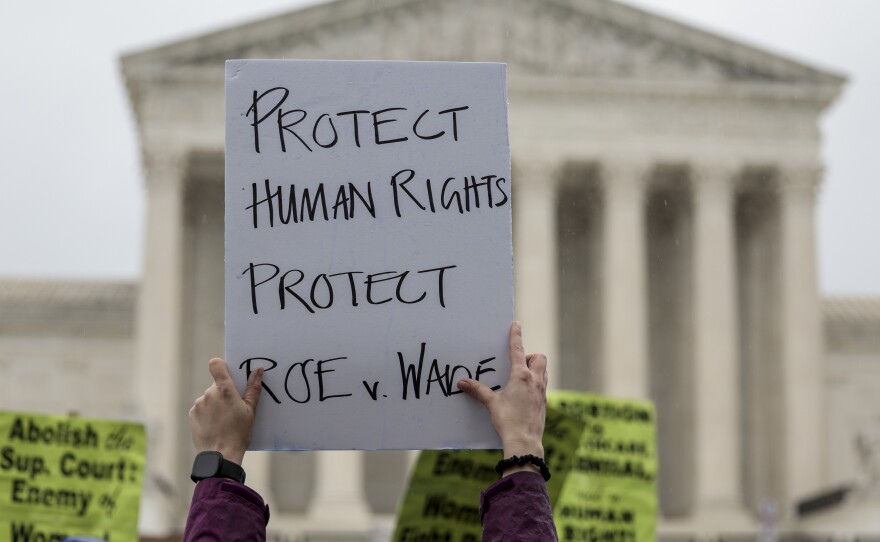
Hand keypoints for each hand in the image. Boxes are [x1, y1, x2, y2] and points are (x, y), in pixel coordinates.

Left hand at [188, 358, 262, 464]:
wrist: (220, 455)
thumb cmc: (239, 433)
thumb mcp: (251, 411)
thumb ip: (253, 388)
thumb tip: (258, 370)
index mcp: (224, 389)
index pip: (216, 365)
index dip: (221, 366)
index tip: (228, 373)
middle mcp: (209, 393)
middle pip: (216, 385)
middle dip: (224, 392)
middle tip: (233, 408)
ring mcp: (199, 404)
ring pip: (209, 397)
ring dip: (215, 404)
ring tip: (224, 420)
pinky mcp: (192, 414)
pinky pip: (201, 408)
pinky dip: (207, 413)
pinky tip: (215, 425)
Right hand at [457, 322, 547, 475]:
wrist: (525, 442)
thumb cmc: (508, 421)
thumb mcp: (491, 403)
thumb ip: (478, 390)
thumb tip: (462, 382)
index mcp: (521, 376)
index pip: (518, 349)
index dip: (515, 335)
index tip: (516, 324)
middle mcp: (534, 381)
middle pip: (539, 358)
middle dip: (530, 356)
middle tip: (517, 364)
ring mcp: (542, 392)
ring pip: (543, 371)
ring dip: (534, 369)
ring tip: (520, 378)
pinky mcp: (544, 403)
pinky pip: (542, 386)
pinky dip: (535, 384)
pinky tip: (524, 395)